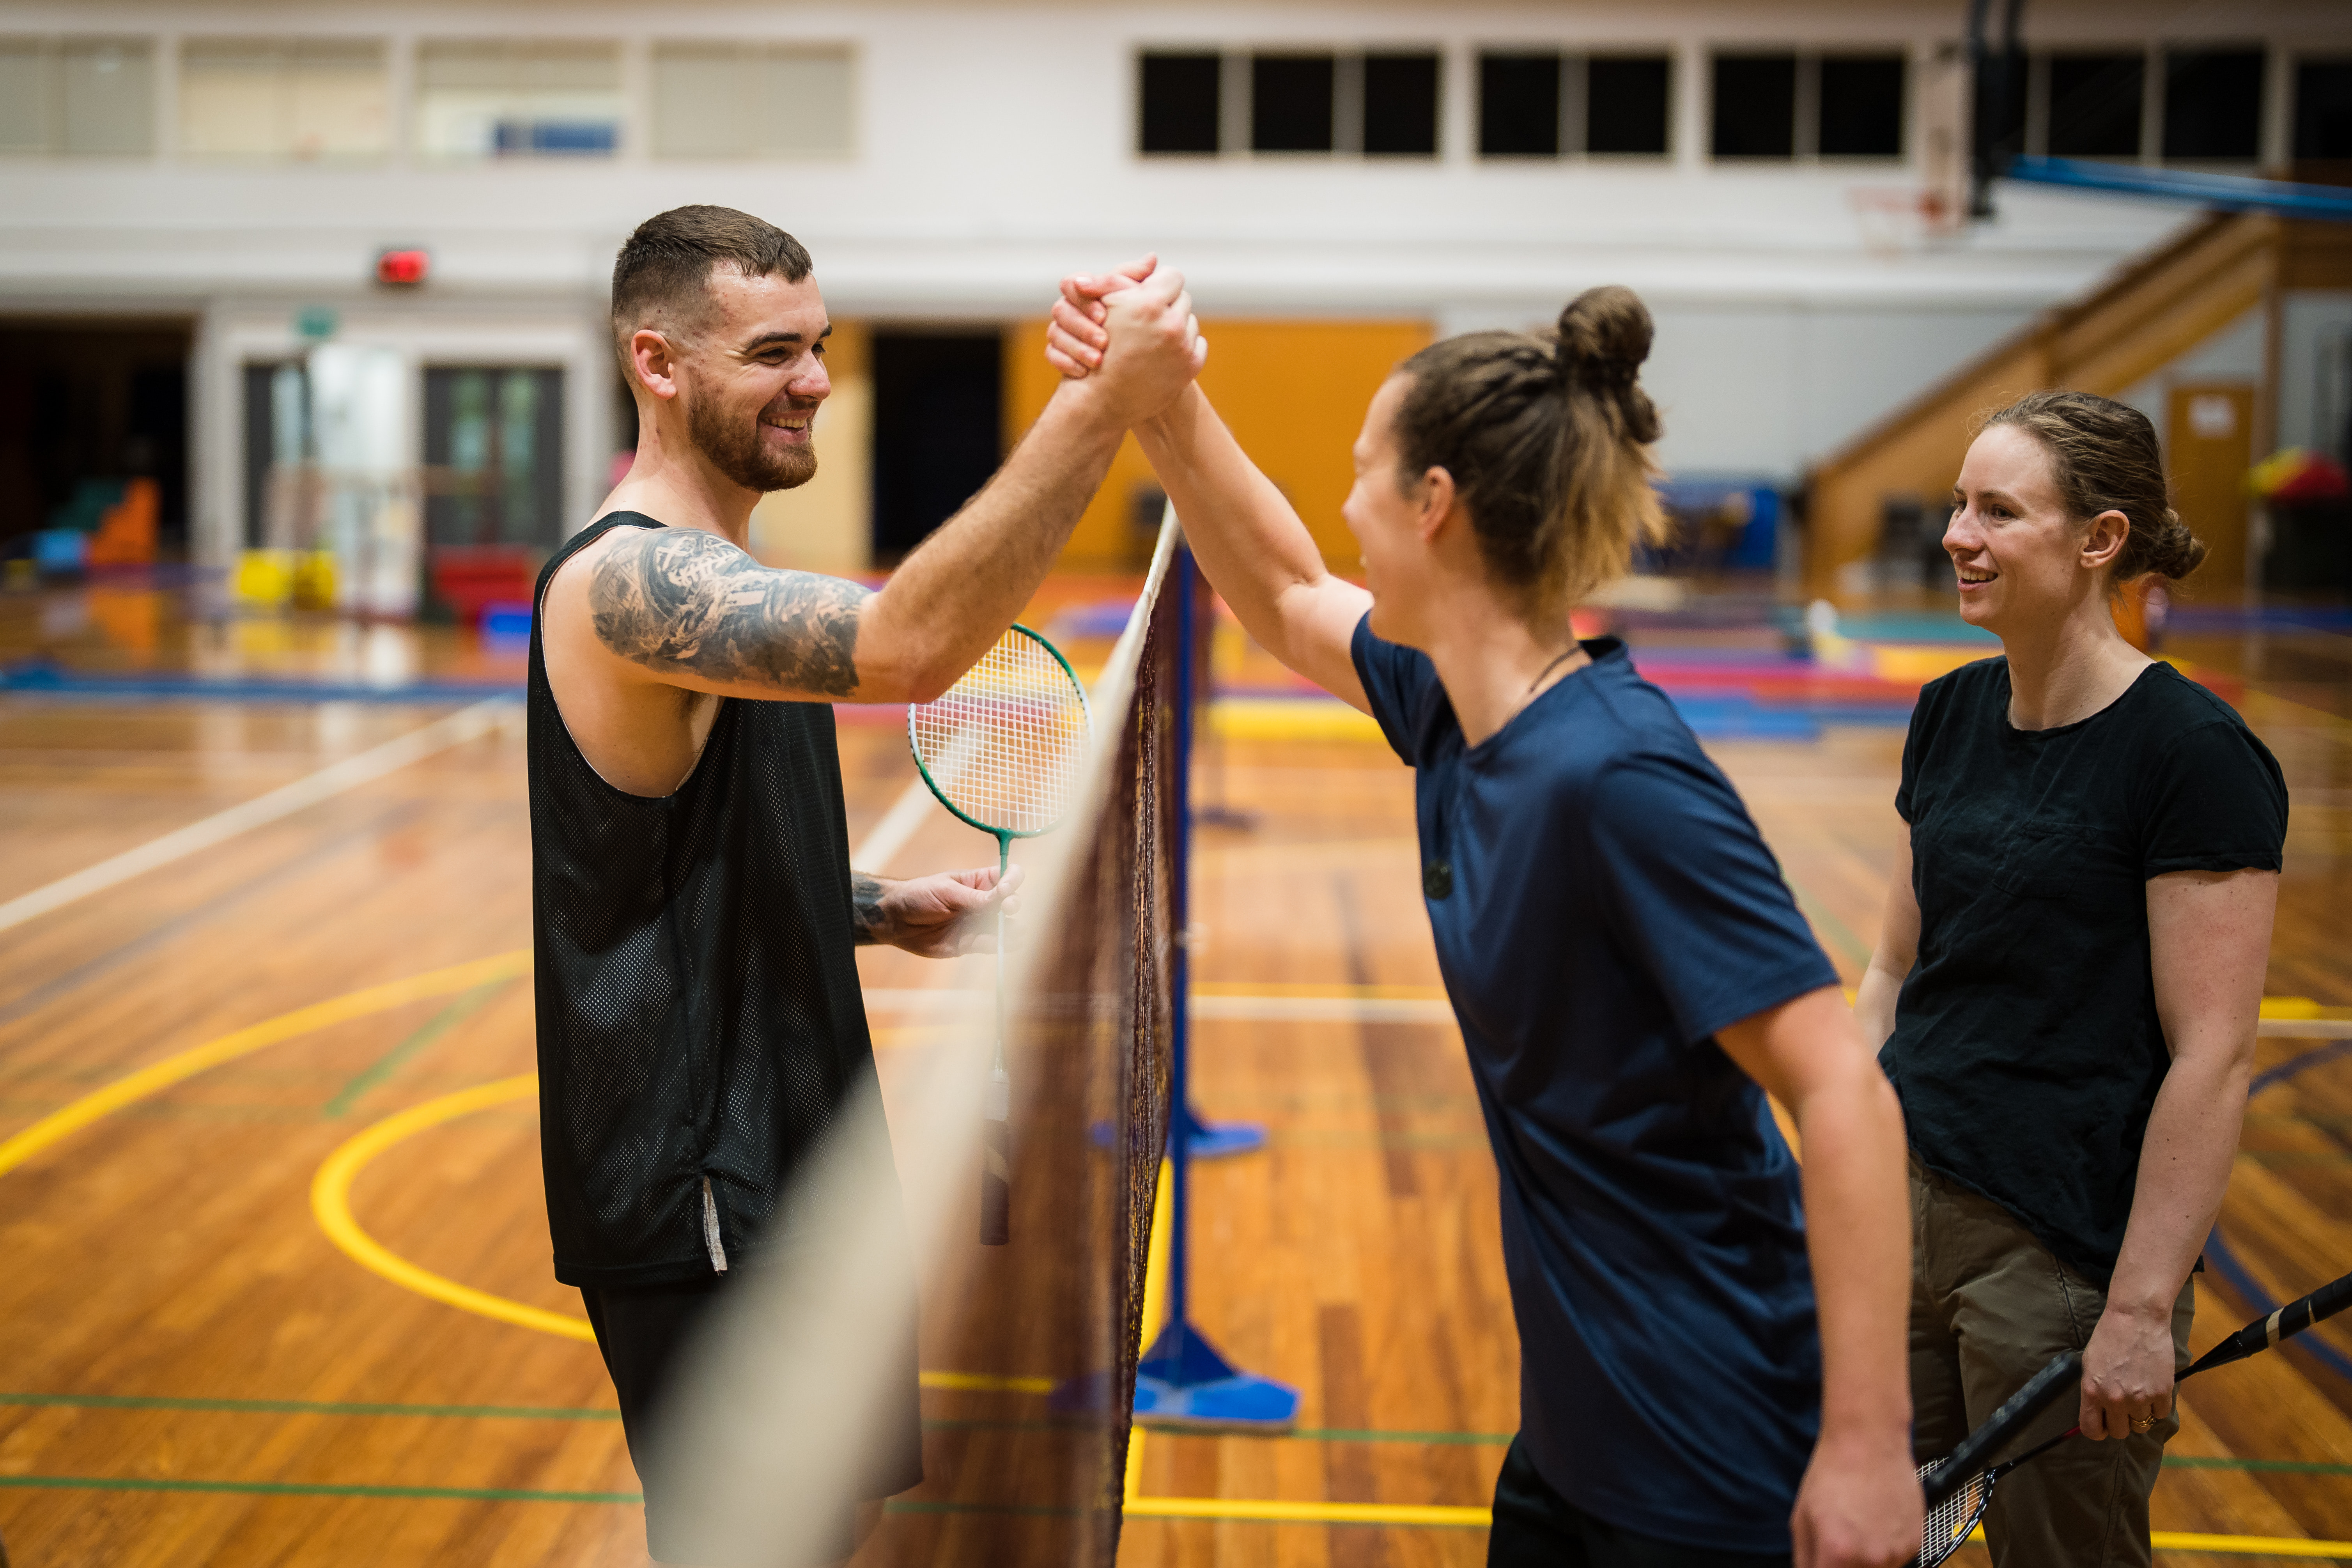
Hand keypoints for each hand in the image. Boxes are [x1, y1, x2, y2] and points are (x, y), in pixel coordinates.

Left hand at [855, 863, 1022, 957]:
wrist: (896, 920)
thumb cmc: (918, 895)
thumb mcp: (946, 890)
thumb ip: (973, 897)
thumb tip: (1001, 898)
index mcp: (979, 882)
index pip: (1007, 876)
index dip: (1012, 880)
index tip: (1005, 888)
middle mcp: (983, 902)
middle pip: (1011, 902)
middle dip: (1013, 904)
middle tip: (1006, 908)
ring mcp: (978, 923)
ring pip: (1005, 927)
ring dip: (1012, 930)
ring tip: (1015, 933)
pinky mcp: (970, 943)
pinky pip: (989, 946)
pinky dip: (998, 946)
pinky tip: (1001, 945)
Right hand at [1044, 255, 1156, 377]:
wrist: (1132, 363)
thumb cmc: (1134, 321)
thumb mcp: (1136, 298)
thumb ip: (1137, 280)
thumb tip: (1152, 258)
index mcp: (1083, 290)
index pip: (1071, 283)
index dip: (1084, 299)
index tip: (1104, 316)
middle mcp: (1069, 307)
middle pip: (1060, 310)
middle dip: (1082, 327)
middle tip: (1104, 341)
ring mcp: (1061, 330)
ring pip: (1055, 333)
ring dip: (1077, 347)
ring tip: (1098, 360)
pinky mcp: (1058, 352)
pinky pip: (1051, 355)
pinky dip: (1066, 363)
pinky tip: (1084, 372)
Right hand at [1052, 263, 1204, 427]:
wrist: (1101, 397)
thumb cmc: (1097, 346)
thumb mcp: (1105, 305)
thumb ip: (1127, 276)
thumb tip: (1154, 258)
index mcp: (1148, 303)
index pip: (1172, 275)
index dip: (1159, 283)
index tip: (1149, 294)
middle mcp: (1171, 324)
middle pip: (1183, 298)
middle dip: (1168, 305)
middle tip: (1150, 317)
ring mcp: (1183, 347)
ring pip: (1190, 321)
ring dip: (1176, 325)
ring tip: (1155, 337)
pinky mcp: (1191, 366)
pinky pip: (1198, 343)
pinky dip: (1185, 346)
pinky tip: (1166, 352)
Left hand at [1789, 1428, 1921, 1567]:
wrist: (1869, 1443)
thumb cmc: (1832, 1474)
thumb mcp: (1801, 1518)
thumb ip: (1805, 1559)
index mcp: (1838, 1553)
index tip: (1823, 1561)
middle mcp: (1872, 1559)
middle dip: (1842, 1565)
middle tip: (1840, 1544)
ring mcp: (1897, 1553)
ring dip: (1864, 1562)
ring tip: (1859, 1529)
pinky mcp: (1914, 1544)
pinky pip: (1895, 1561)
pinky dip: (1884, 1551)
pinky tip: (1875, 1524)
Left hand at [2079, 1299, 2175, 1439]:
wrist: (2136, 1318)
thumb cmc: (2109, 1336)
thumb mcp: (2089, 1364)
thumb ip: (2093, 1390)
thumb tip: (2095, 1412)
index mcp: (2092, 1391)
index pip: (2091, 1430)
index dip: (2098, 1430)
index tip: (2103, 1424)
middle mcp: (2115, 1399)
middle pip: (2120, 1433)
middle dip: (2121, 1423)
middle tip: (2124, 1408)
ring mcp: (2140, 1397)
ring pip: (2142, 1425)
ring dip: (2141, 1414)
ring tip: (2139, 1393)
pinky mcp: (2162, 1392)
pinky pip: (2161, 1413)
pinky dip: (2158, 1406)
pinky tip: (2153, 1388)